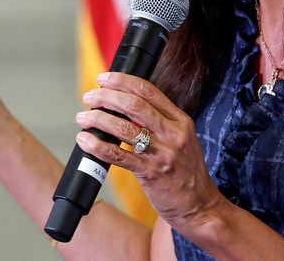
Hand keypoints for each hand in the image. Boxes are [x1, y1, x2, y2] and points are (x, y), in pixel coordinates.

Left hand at [75, 72, 224, 231]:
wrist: (199, 205)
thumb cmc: (186, 171)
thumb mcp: (182, 139)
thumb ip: (160, 122)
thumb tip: (126, 105)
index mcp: (180, 120)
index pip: (148, 90)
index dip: (122, 80)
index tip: (103, 78)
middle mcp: (173, 133)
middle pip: (133, 104)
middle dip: (106, 97)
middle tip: (89, 97)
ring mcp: (162, 153)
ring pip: (123, 127)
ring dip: (98, 119)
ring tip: (83, 118)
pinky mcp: (150, 173)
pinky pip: (118, 155)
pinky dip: (98, 146)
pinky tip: (85, 141)